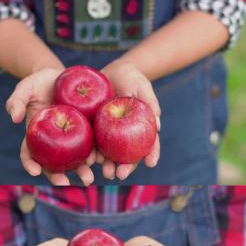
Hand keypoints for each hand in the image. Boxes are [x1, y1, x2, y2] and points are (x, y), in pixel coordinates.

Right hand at [6, 67, 95, 185]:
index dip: (30, 163)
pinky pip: (93, 145)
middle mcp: (54, 142)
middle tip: (64, 182)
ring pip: (75, 159)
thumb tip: (14, 118)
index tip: (34, 171)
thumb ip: (17, 100)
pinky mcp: (89, 131)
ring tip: (88, 178)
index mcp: (36, 136)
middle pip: (54, 163)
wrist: (63, 75)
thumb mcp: (26, 88)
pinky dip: (97, 154)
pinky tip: (103, 161)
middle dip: (58, 175)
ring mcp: (71, 138)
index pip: (29, 153)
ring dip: (81, 170)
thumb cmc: (40, 83)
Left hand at [99, 61, 160, 180]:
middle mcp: (128, 135)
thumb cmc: (131, 78)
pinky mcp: (95, 129)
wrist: (108, 71)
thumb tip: (157, 125)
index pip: (150, 144)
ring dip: (108, 165)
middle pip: (129, 155)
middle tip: (121, 174)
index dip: (151, 154)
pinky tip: (88, 161)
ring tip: (106, 173)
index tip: (151, 163)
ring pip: (111, 154)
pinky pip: (93, 144)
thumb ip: (150, 102)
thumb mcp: (142, 86)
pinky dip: (91, 154)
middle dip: (126, 167)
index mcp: (142, 128)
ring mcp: (111, 134)